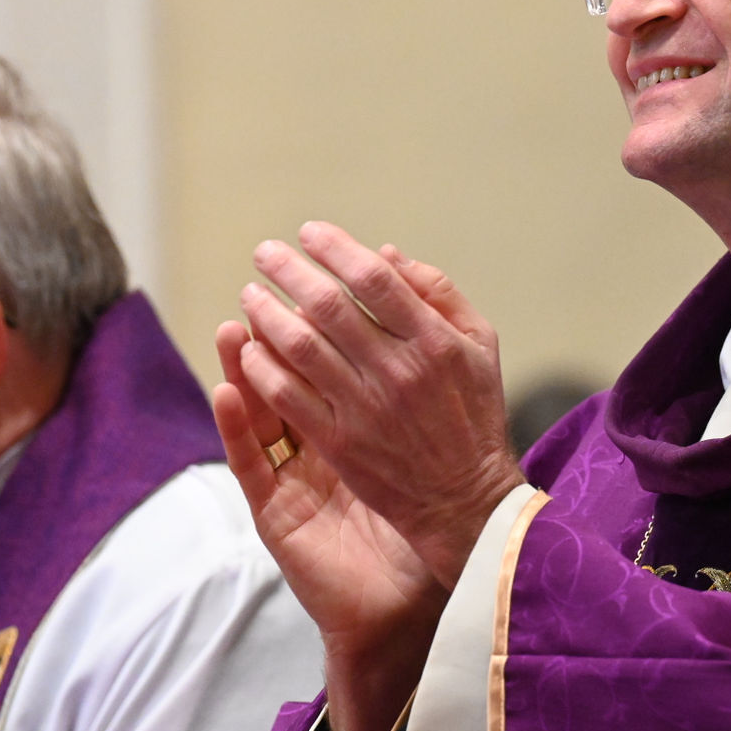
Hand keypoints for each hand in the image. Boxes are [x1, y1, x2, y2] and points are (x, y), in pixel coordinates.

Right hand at [214, 320, 446, 730]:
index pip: (322, 359)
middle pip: (281, 376)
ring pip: (255, 413)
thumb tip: (416, 320)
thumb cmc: (422, 505)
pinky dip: (236, 427)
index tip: (311, 274)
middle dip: (269, 330)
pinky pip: (252, 464)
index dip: (314, 318)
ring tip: (232, 326)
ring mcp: (291, 476)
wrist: (424, 580)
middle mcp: (313, 442)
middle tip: (258, 288)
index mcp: (346, 419)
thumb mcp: (426, 431)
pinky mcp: (277, 512)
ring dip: (239, 367)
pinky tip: (228, 392)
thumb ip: (416, 375)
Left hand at [233, 224, 525, 590]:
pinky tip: (250, 348)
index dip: (335, 249)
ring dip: (267, 314)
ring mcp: (364, 407)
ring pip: (300, 347)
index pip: (374, 280)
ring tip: (250, 294)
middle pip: (328, 307)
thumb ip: (438, 293)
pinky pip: (287, 396)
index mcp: (433, 341)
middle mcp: (396, 371)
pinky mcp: (339, 442)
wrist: (463, 498)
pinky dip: (263, 367)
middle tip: (265, 252)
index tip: (310, 233)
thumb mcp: (480, 344)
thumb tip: (386, 254)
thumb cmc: (473, 414)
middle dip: (288, 271)